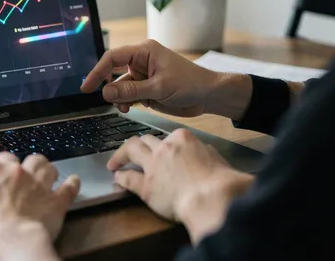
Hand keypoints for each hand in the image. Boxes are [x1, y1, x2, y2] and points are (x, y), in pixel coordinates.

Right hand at [0, 153, 79, 253]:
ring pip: (48, 168)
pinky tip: (73, 182)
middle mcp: (22, 172)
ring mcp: (42, 185)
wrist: (12, 237)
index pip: (3, 157)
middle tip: (25, 173)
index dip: (3, 164)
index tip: (1, 173)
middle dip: (29, 164)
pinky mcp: (57, 202)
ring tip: (46, 174)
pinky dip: (72, 184)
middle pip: (30, 159)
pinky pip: (68, 189)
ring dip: (48, 169)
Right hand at [81, 39, 225, 115]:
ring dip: (118, 97)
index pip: (113, 57)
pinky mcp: (146, 88)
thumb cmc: (189, 84)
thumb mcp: (159, 88)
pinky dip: (125, 102)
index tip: (87, 87)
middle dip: (109, 86)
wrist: (208, 96)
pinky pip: (128, 94)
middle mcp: (141, 60)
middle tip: (106, 100)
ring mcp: (143, 75)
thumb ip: (131, 90)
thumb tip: (106, 92)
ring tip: (124, 108)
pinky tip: (129, 108)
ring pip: (120, 86)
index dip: (98, 71)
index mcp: (144, 51)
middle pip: (113, 71)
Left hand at [108, 129, 251, 226]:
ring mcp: (153, 166)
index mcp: (182, 139)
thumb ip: (205, 152)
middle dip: (138, 143)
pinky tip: (117, 179)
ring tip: (114, 161)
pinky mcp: (146, 186)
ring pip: (131, 150)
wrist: (211, 197)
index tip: (163, 149)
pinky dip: (121, 177)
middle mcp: (164, 148)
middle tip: (132, 149)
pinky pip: (128, 178)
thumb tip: (204, 151)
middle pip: (146, 139)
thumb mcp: (216, 158)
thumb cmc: (219, 179)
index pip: (170, 137)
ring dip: (121, 154)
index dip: (165, 144)